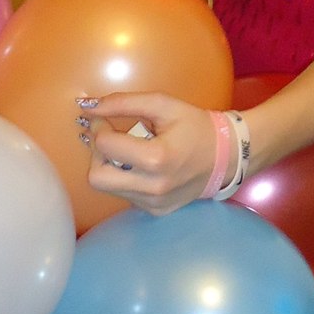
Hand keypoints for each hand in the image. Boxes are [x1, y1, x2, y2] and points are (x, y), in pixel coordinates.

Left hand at [81, 91, 218, 214]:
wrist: (227, 157)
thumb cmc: (195, 126)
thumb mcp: (163, 105)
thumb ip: (123, 103)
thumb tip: (87, 106)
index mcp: (156, 158)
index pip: (104, 146)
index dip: (98, 128)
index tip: (105, 119)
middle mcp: (153, 187)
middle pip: (96, 177)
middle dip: (98, 155)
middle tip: (112, 140)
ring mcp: (154, 203)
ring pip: (108, 188)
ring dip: (111, 166)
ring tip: (131, 151)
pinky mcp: (155, 211)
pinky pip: (125, 195)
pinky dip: (125, 179)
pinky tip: (142, 166)